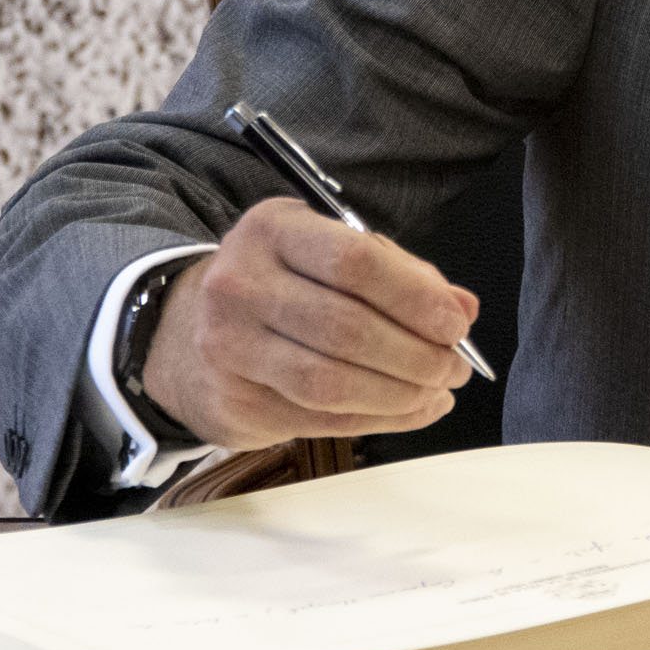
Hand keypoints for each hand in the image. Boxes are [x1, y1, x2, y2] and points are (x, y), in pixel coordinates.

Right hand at [141, 195, 479, 447]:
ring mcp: (228, 346)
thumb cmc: (283, 285)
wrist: (187, 331)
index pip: (355, 262)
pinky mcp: (232, 401)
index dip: (416, 298)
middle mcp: (240, 284)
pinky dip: (378, 419)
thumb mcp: (333, 254)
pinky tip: (410, 410)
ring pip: (331, 382)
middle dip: (416, 355)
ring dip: (400, 394)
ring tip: (437, 392)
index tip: (456, 324)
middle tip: (454, 368)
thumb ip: (402, 274)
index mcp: (273, 230)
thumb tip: (461, 308)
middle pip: (346, 328)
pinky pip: (320, 418)